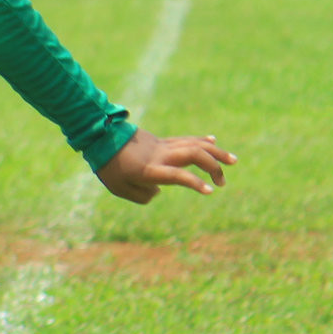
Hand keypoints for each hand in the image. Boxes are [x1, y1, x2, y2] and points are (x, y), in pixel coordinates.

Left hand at [95, 130, 235, 203]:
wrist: (100, 138)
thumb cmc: (109, 167)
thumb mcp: (120, 189)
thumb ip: (143, 195)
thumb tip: (160, 190)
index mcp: (149, 169)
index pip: (177, 175)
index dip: (195, 182)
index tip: (210, 191)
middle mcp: (160, 155)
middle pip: (193, 154)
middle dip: (213, 166)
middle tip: (223, 181)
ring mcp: (162, 146)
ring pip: (194, 144)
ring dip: (215, 152)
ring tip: (232, 161)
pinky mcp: (161, 141)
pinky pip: (185, 140)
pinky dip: (201, 141)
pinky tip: (213, 141)